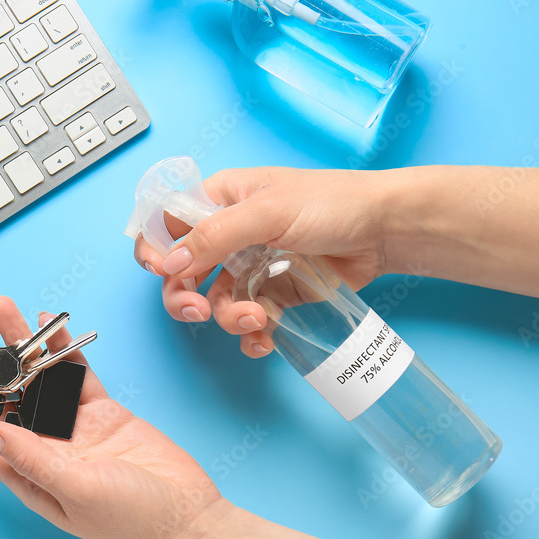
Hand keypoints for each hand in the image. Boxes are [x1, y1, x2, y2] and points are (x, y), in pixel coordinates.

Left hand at [0, 296, 223, 538]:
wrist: (187, 514)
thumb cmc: (133, 519)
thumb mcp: (76, 490)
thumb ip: (32, 458)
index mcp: (26, 474)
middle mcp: (42, 446)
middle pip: (0, 394)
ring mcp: (71, 425)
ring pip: (35, 376)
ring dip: (18, 342)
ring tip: (1, 306)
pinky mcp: (100, 410)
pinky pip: (73, 373)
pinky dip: (60, 349)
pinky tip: (45, 326)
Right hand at [133, 166, 393, 356]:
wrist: (384, 230)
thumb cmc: (332, 202)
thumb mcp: (268, 211)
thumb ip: (215, 236)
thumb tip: (170, 263)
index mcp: (220, 200)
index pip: (167, 223)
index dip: (155, 248)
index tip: (159, 270)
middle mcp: (229, 235)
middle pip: (183, 272)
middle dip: (183, 295)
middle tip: (196, 310)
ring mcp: (251, 267)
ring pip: (215, 302)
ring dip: (227, 318)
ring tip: (257, 318)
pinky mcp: (274, 294)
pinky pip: (248, 321)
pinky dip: (251, 335)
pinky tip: (264, 338)